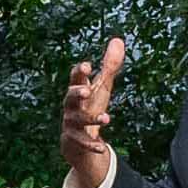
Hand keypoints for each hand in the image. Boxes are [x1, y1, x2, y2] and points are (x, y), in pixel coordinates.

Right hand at [61, 37, 127, 187]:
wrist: (77, 141)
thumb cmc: (90, 107)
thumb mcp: (101, 87)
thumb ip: (109, 66)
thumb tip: (118, 40)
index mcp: (78, 90)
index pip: (76, 78)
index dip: (80, 72)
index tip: (88, 66)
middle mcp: (71, 106)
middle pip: (69, 97)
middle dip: (77, 93)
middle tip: (87, 90)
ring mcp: (71, 124)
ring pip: (77, 120)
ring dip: (91, 119)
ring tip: (106, 119)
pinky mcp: (74, 142)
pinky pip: (82, 143)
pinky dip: (91, 145)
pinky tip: (102, 147)